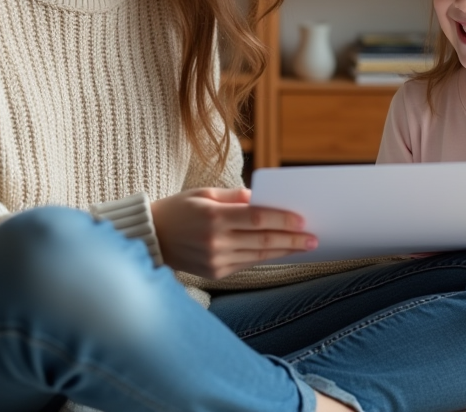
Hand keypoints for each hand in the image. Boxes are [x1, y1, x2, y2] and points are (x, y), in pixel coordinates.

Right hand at [151, 187, 316, 278]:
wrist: (152, 237)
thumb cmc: (179, 209)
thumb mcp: (204, 193)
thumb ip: (235, 197)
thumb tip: (263, 199)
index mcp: (213, 217)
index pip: (256, 219)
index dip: (282, 220)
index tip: (302, 220)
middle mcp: (215, 241)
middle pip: (263, 240)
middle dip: (292, 239)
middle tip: (314, 238)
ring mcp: (216, 260)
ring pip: (259, 256)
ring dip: (284, 251)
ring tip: (304, 247)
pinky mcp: (215, 273)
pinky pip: (247, 265)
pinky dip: (266, 258)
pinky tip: (281, 253)